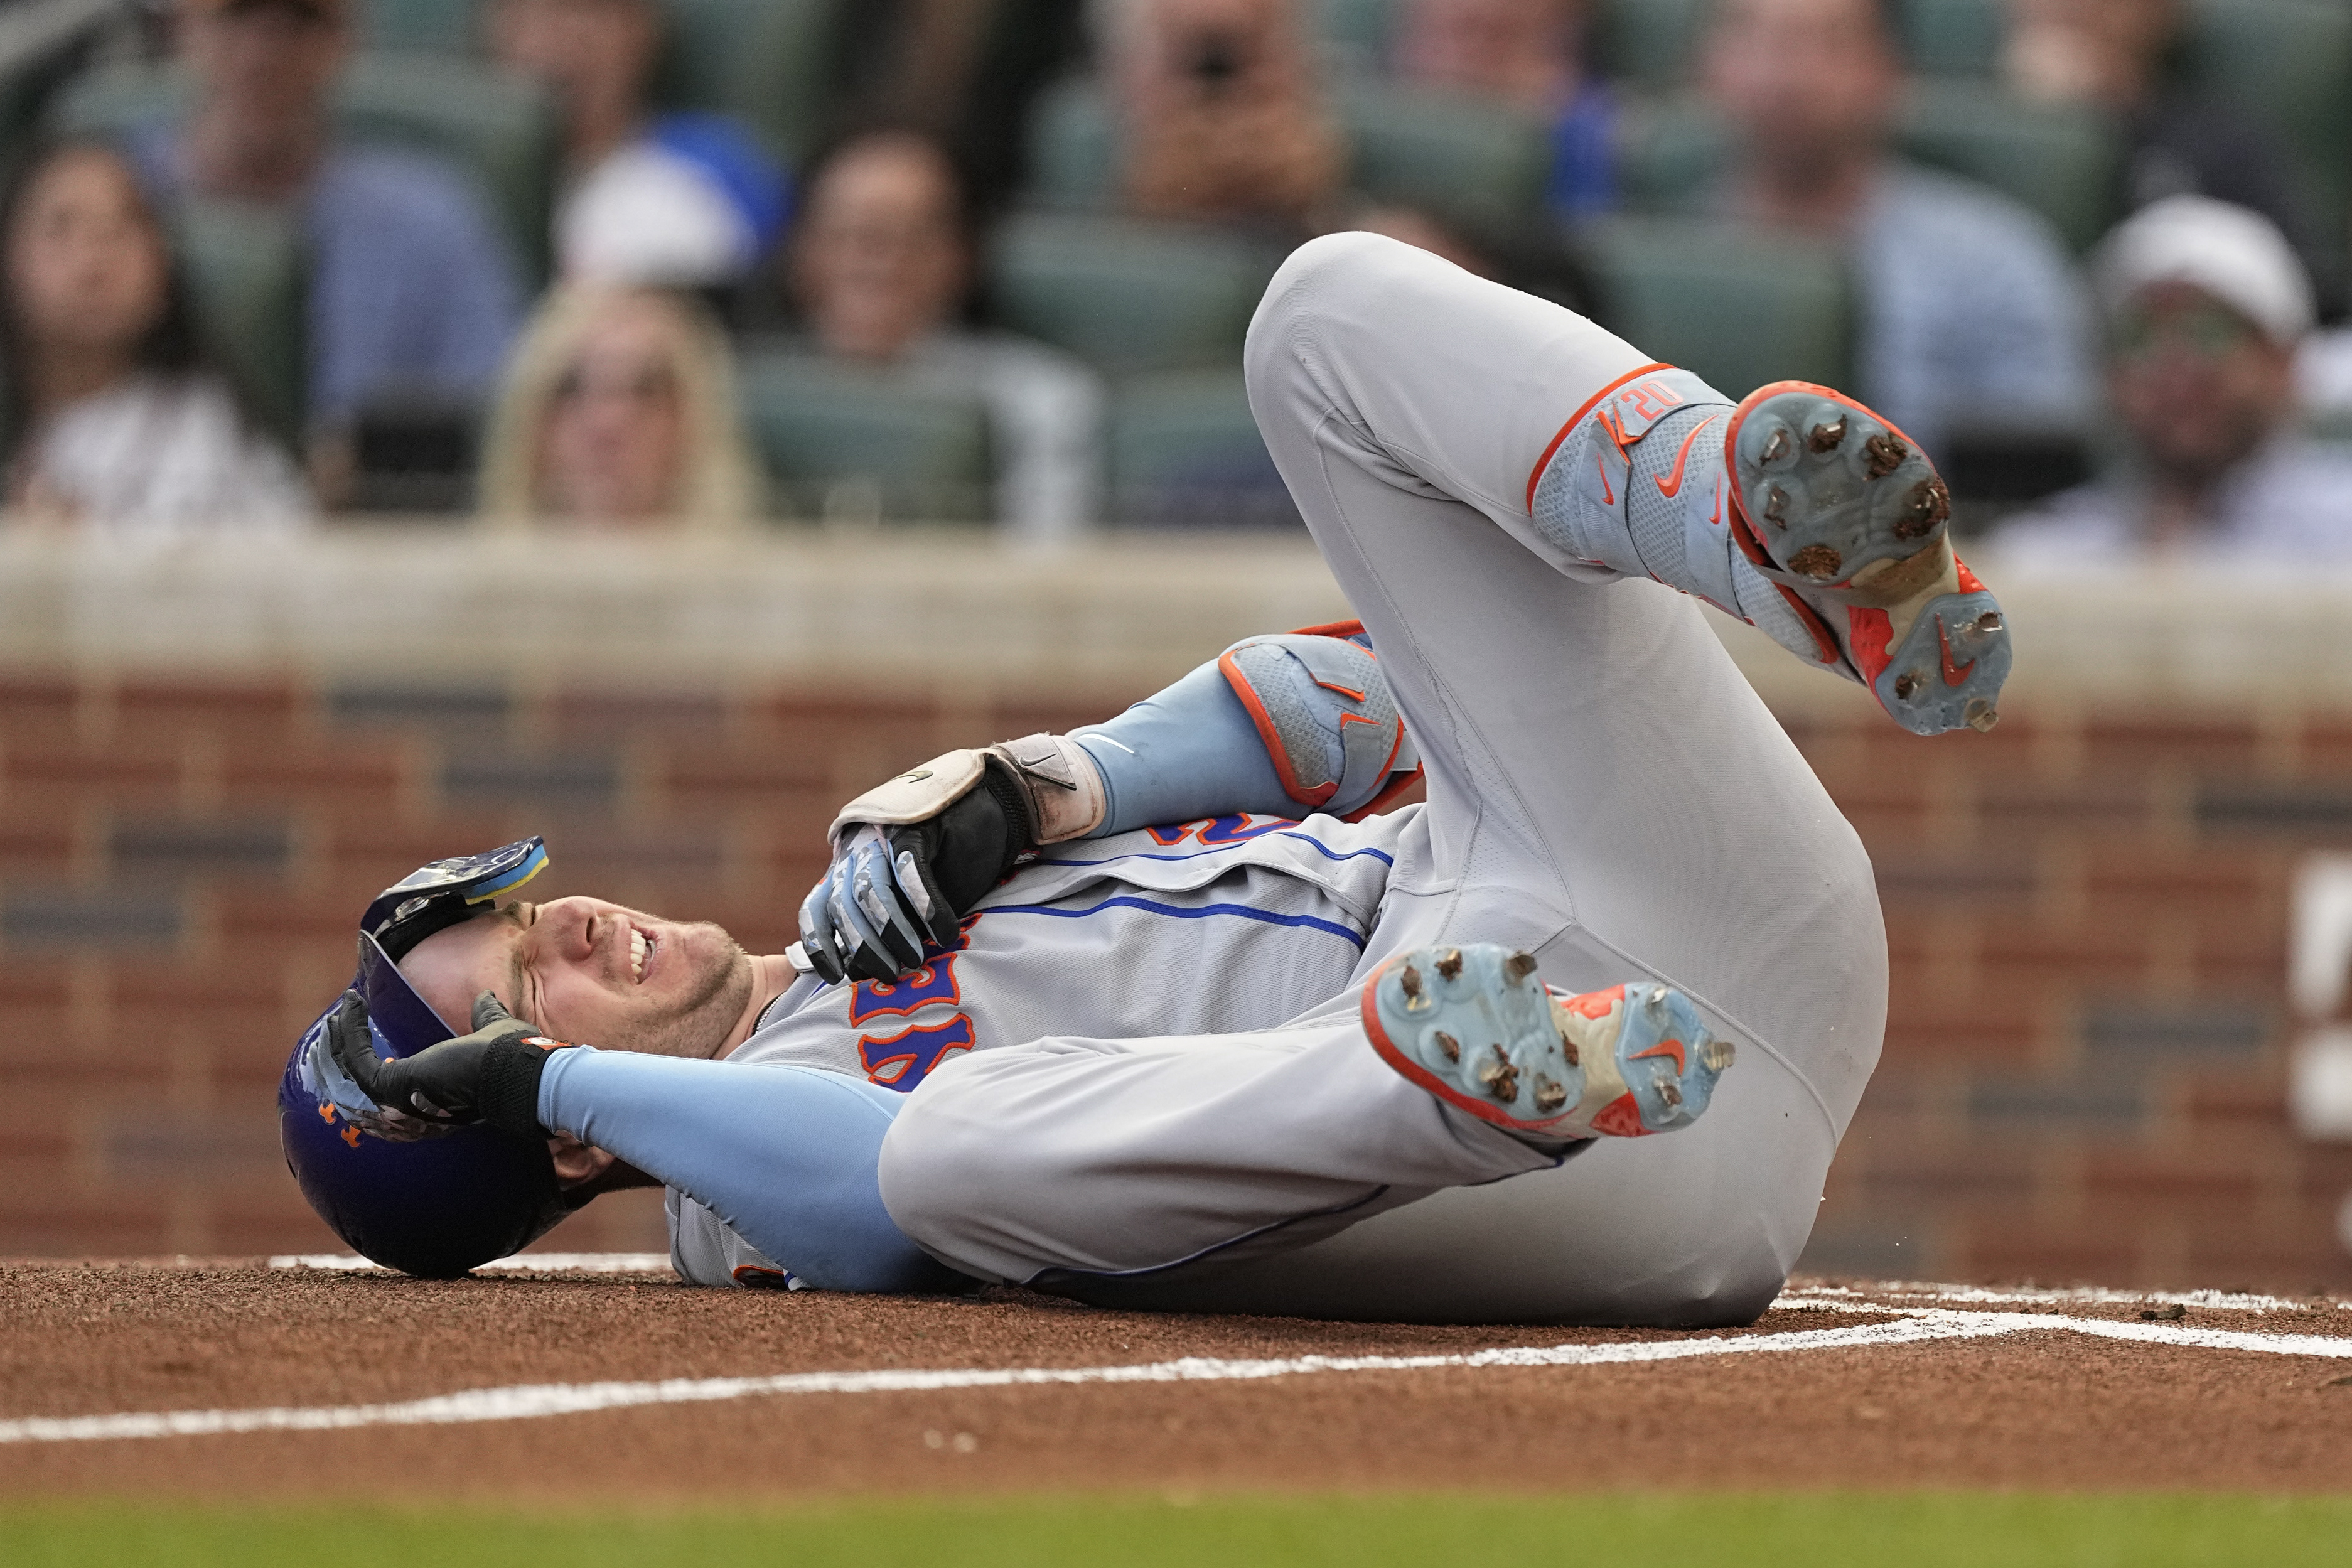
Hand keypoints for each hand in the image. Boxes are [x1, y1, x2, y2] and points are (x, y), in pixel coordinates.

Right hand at [327, 989, 574, 1140]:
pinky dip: (350, 1033)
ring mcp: (400, 1100)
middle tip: (337, 1023)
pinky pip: (358, 1061)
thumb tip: (485, 997)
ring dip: (340, 1041)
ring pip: (353, 1073)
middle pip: (363, 1085)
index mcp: (434, 1093)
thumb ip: (485, 1016)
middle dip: (344, 1053)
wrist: (518, 1073)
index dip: (376, 1054)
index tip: (367, 1025)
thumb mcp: (492, 1029)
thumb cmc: (512, 1057)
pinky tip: (351, 1007)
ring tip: (338, 1013)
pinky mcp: (393, 1087)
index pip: (393, 1082)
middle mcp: (412, 1105)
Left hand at [798, 797, 1015, 984]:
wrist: (996, 806)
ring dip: (892, 931)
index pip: (817, 909)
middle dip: (864, 947)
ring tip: (916, 958)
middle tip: (891, 975)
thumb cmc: (953, 864)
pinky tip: (944, 932)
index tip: (837, 977)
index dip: (821, 945)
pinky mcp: (916, 826)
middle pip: (842, 905)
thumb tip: (865, 973)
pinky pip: (911, 870)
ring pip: (870, 890)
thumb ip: (888, 929)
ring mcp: (883, 834)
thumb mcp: (913, 903)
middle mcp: (857, 849)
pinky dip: (927, 907)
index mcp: (847, 869)